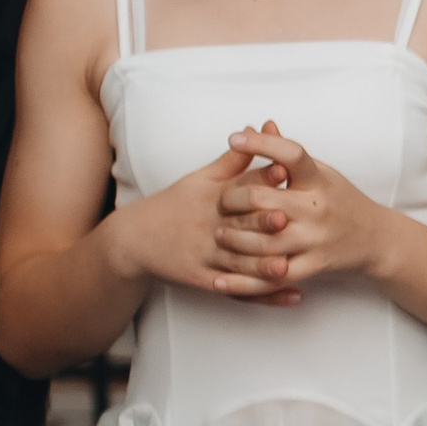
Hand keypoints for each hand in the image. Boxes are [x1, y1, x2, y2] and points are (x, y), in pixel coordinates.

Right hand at [125, 142, 298, 306]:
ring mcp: (205, 254)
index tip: (285, 171)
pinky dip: (265, 295)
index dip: (263, 179)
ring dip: (261, 266)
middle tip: (285, 220)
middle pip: (238, 224)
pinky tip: (291, 296)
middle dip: (260, 222)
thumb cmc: (175, 204)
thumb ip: (234, 160)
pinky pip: (236, 289)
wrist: (135, 237)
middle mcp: (210, 225)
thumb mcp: (202, 178)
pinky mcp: (203, 278)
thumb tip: (260, 130)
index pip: (240, 186)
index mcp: (214, 198)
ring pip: (237, 262)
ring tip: (286, 267)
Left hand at [213, 123, 388, 299]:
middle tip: (222, 202)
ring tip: (221, 234)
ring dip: (235, 239)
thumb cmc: (340, 200)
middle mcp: (317, 208)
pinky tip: (223, 278)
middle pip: (262, 200)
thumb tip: (261, 126)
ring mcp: (315, 239)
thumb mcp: (320, 172)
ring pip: (263, 242)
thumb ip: (287, 154)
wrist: (374, 239)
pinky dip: (246, 280)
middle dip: (233, 200)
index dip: (260, 144)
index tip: (235, 138)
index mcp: (318, 180)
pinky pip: (274, 276)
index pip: (291, 154)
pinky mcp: (314, 266)